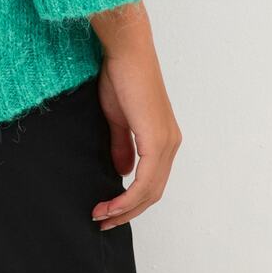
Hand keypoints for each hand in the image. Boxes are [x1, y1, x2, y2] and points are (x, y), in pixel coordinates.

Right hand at [87, 4, 181, 230]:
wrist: (126, 50)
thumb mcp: (118, 118)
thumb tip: (123, 172)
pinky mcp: (157, 139)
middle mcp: (170, 142)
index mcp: (163, 137)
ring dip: (125, 208)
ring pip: (150, 190)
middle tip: (103, 221)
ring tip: (101, 216)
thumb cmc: (120, 75)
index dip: (131, 201)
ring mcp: (166, 142)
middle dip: (127, 212)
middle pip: (153, 192)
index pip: (152, 181)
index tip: (107, 210)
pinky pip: (145, 180)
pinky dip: (128, 197)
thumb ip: (122, 145)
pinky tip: (111, 204)